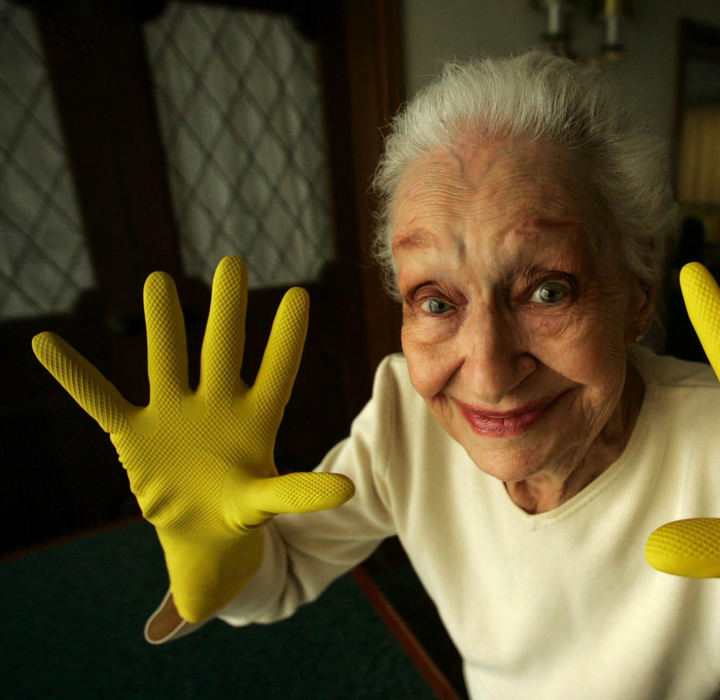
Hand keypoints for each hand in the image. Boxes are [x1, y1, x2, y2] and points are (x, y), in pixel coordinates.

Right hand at [33, 256, 354, 621]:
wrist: (200, 532)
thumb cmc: (241, 512)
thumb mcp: (267, 504)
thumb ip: (299, 493)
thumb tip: (346, 488)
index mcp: (256, 421)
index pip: (277, 372)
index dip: (286, 338)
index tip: (299, 295)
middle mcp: (216, 405)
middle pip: (222, 350)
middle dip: (226, 309)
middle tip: (232, 262)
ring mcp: (174, 413)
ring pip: (167, 359)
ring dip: (161, 324)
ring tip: (159, 280)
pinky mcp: (134, 433)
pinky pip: (99, 400)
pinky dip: (75, 376)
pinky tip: (47, 343)